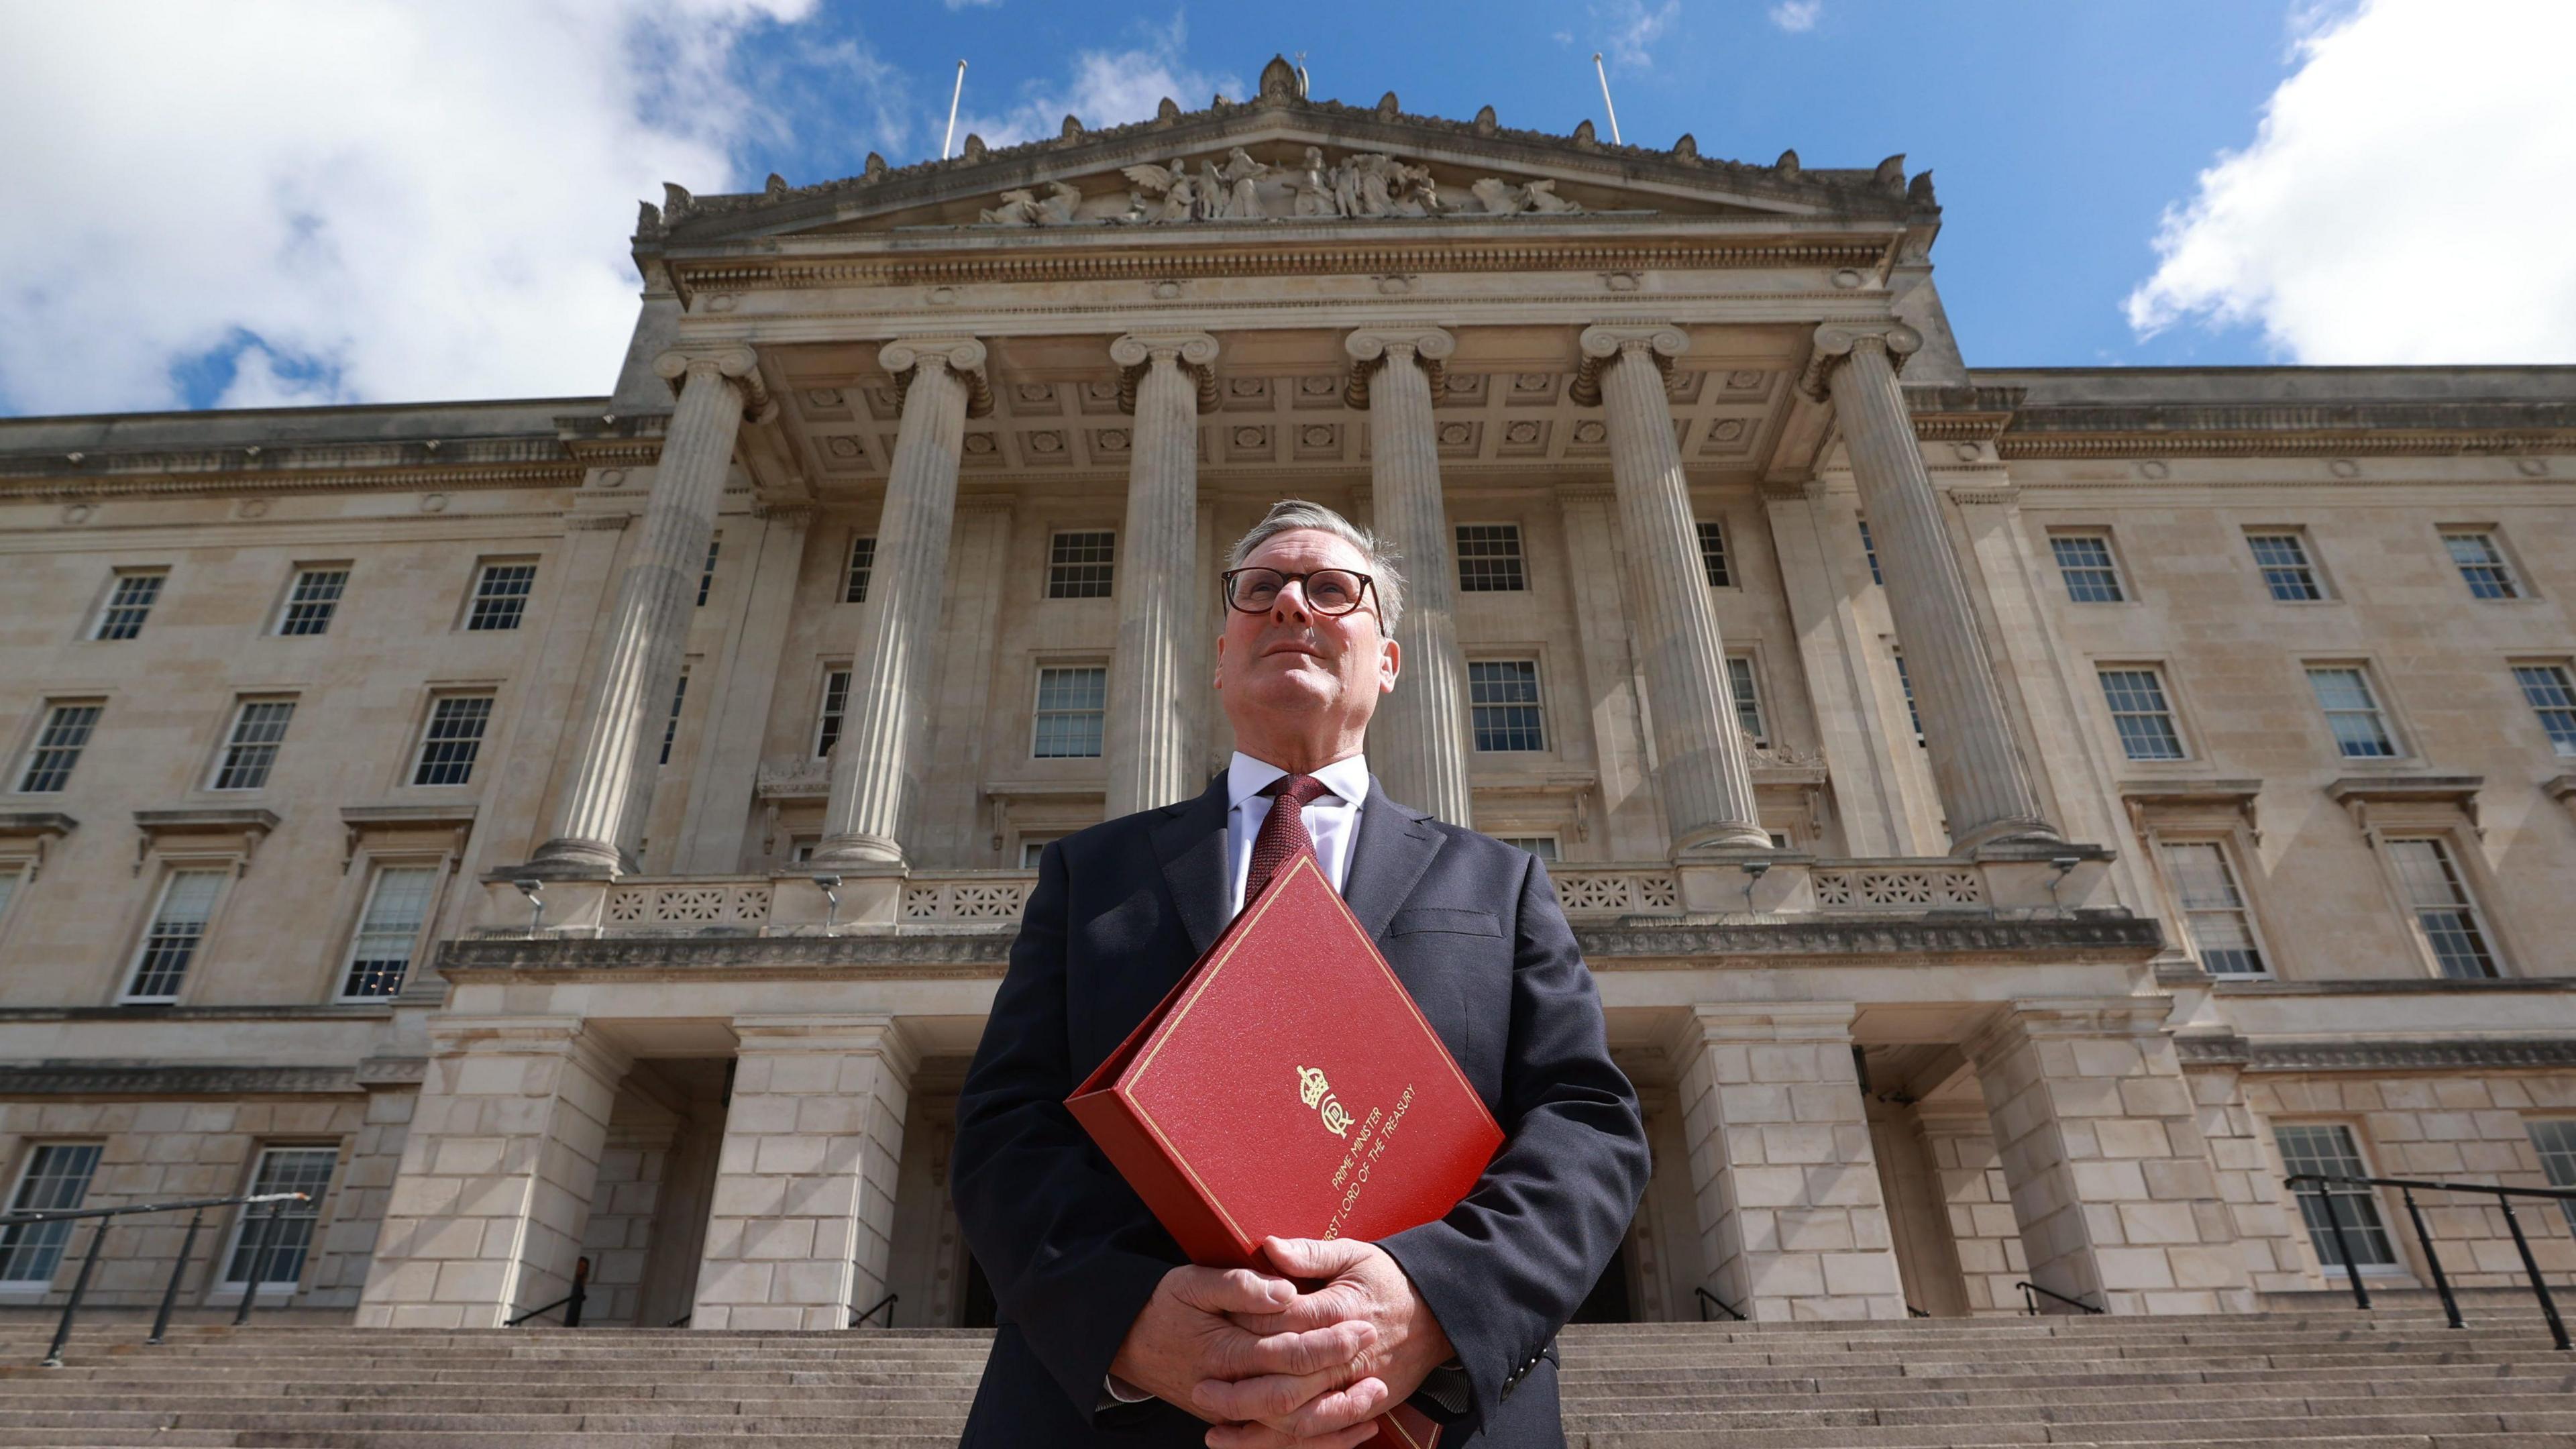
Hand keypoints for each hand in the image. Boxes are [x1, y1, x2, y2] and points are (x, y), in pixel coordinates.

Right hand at [1107, 1263, 1378, 1427]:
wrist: (1130, 1344)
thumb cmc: (1165, 1306)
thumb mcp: (1191, 1281)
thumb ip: (1238, 1284)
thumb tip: (1284, 1291)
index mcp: (1224, 1350)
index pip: (1286, 1350)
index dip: (1327, 1339)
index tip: (1361, 1323)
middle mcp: (1231, 1388)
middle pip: (1293, 1392)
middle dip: (1338, 1373)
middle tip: (1373, 1348)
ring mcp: (1234, 1412)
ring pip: (1292, 1428)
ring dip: (1338, 1415)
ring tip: (1375, 1392)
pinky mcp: (1239, 1422)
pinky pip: (1283, 1441)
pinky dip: (1322, 1439)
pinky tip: (1354, 1427)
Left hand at [1196, 1236, 1454, 1447]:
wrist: (1440, 1314)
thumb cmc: (1390, 1279)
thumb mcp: (1355, 1254)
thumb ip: (1310, 1253)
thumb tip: (1268, 1247)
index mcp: (1339, 1310)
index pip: (1282, 1323)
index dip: (1245, 1328)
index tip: (1213, 1331)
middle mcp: (1345, 1355)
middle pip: (1285, 1380)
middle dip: (1240, 1391)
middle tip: (1201, 1389)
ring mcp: (1355, 1385)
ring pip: (1299, 1418)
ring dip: (1256, 1428)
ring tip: (1216, 1431)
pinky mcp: (1362, 1405)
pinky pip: (1321, 1433)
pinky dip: (1289, 1444)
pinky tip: (1258, 1442)